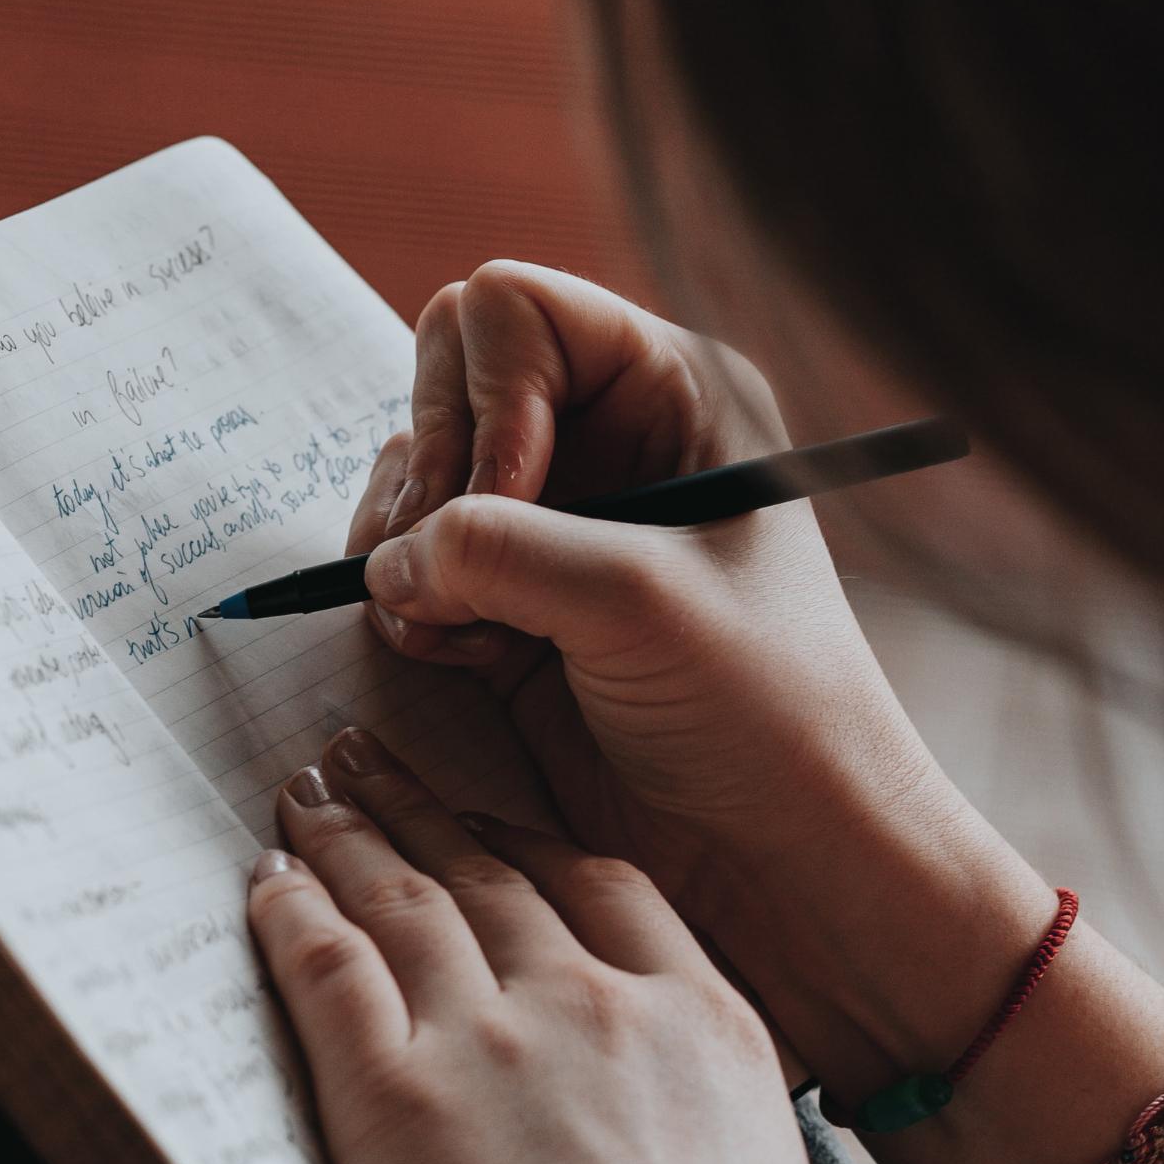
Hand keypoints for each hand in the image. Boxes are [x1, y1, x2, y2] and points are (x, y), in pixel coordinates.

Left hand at [247, 728, 814, 1163]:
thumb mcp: (751, 1155)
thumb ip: (691, 1076)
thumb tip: (639, 1069)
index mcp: (700, 1019)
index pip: (602, 884)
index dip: (523, 837)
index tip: (483, 814)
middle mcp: (591, 1003)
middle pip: (486, 871)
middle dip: (416, 807)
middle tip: (364, 760)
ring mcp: (491, 1042)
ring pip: (403, 899)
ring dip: (347, 835)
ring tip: (311, 794)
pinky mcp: (395, 1096)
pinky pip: (328, 966)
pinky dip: (290, 910)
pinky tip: (269, 879)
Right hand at [349, 260, 956, 922]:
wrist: (778, 853)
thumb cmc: (763, 710)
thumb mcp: (636, 600)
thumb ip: (496, 548)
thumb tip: (385, 561)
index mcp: (670, 389)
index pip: (512, 311)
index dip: (487, 398)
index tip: (512, 500)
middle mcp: (604, 436)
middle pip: (441, 378)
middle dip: (430, 474)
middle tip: (452, 568)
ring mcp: (548, 519)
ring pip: (411, 476)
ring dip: (410, 551)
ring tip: (469, 630)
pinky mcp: (505, 599)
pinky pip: (405, 561)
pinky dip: (410, 608)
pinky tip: (472, 661)